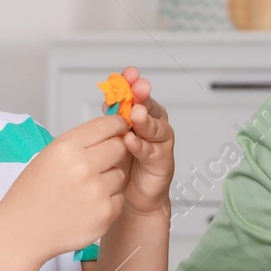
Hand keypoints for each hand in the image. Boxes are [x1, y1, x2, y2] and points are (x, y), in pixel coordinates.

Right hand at [0, 114, 129, 261]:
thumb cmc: (33, 193)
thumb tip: (113, 129)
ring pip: (120, 175)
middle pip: (119, 148)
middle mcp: (83, 167)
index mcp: (66, 148)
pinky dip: (107, 203)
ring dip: (108, 181)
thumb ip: (80, 142)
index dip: (117, 125)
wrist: (23, 231)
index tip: (120, 128)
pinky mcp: (105, 214)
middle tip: (97, 164)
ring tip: (83, 191)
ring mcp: (96, 192)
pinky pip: (119, 199)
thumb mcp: (49, 155)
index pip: (106, 125)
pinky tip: (85, 207)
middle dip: (113, 153)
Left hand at [113, 66, 173, 216]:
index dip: (132, 83)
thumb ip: (112, 119)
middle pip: (149, 106)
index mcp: (139, 115)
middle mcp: (152, 125)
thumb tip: (108, 100)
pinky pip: (152, 151)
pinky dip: (141, 145)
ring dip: (144, 119)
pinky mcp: (162, 161)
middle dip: (143, 95)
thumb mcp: (112, 137)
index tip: (129, 73)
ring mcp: (160, 142)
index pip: (136, 95)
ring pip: (155, 127)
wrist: (131, 197)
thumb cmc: (122, 165)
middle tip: (138, 88)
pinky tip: (131, 141)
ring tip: (135, 114)